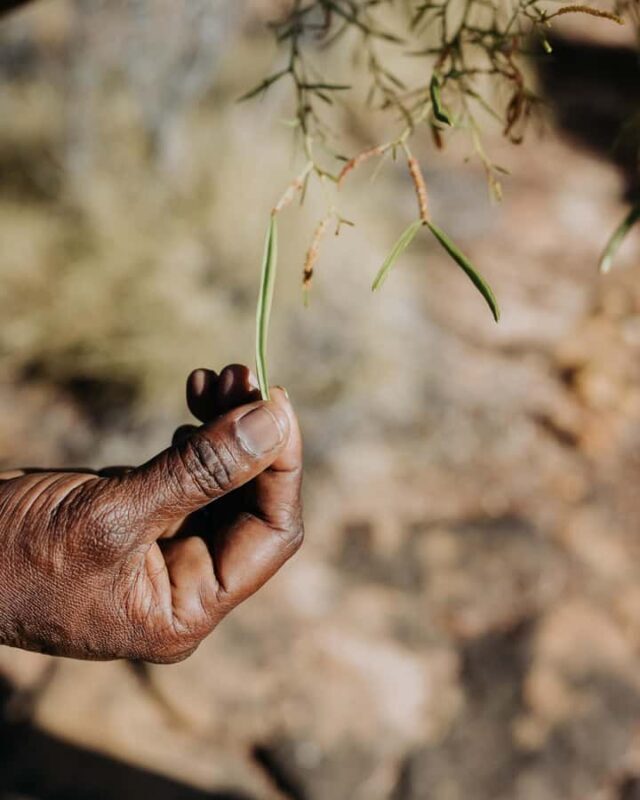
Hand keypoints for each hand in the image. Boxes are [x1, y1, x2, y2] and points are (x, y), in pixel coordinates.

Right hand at [0, 365, 302, 661]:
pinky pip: (191, 474)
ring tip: (219, 375)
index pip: (270, 534)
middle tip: (244, 374)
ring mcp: (167, 549)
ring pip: (225, 481)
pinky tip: (194, 402)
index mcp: (188, 607)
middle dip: (254, 435)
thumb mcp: (111, 513)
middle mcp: (188, 583)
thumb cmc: (13, 557)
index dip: (282, 466)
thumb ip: (199, 470)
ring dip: (227, 426)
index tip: (276, 402)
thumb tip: (274, 420)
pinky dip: (197, 435)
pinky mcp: (145, 518)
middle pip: (252, 502)